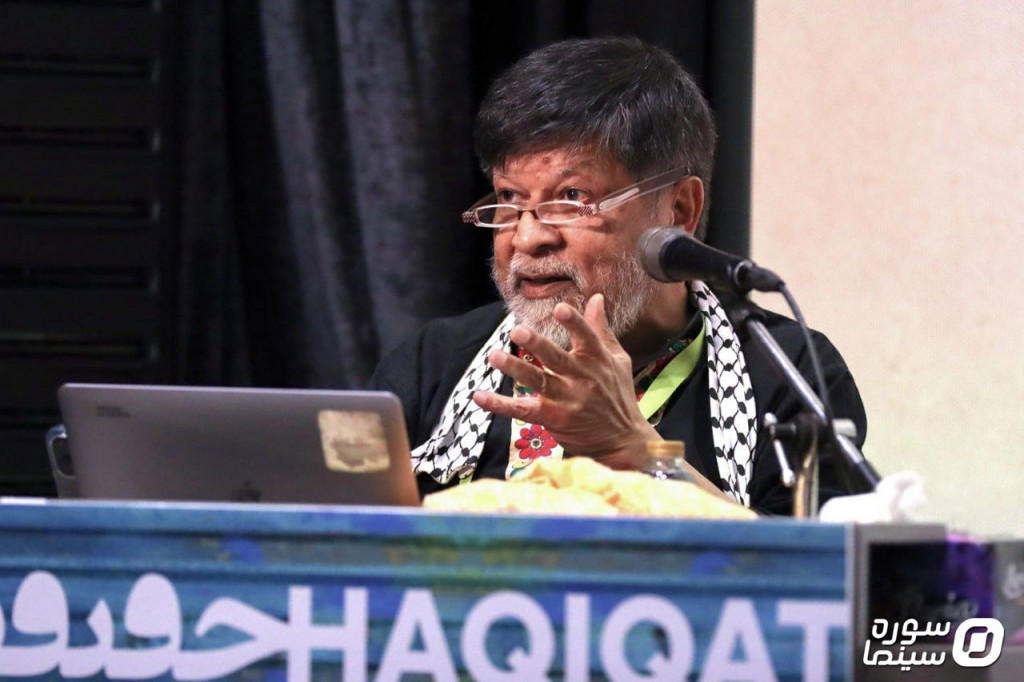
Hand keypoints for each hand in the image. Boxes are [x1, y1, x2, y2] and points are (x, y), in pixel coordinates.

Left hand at [471, 294, 656, 468]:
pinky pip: (523, 410)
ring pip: (538, 382)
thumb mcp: (616, 360)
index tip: (559, 309)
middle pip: (557, 359)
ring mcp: (567, 400)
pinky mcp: (553, 418)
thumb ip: (601, 329)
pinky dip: (500, 405)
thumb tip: (596, 297)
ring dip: (515, 368)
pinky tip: (480, 396)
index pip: (587, 338)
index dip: (574, 323)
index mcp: (597, 360)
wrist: (623, 441)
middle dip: (537, 344)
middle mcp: (582, 379)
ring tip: (494, 355)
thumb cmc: (618, 395)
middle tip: (517, 330)